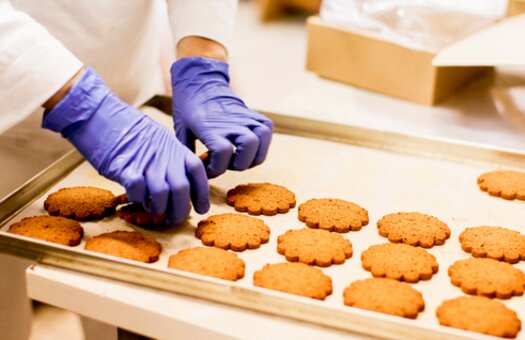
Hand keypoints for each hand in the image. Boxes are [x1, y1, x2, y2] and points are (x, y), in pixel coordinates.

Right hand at [42, 67, 209, 223]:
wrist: (98, 114)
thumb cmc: (126, 126)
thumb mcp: (158, 137)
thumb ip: (171, 157)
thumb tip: (179, 180)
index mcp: (174, 147)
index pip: (198, 172)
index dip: (202, 193)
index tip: (200, 208)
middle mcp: (163, 156)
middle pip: (182, 189)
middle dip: (179, 210)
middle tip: (173, 217)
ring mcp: (145, 162)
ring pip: (162, 195)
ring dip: (157, 208)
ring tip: (152, 208)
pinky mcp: (124, 168)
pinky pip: (137, 192)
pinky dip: (137, 199)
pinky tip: (133, 197)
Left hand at [171, 57, 273, 177]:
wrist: (201, 83)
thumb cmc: (188, 110)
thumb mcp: (181, 132)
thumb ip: (188, 155)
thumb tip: (194, 175)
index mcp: (210, 126)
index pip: (222, 153)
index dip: (215, 168)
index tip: (207, 168)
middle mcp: (231, 122)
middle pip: (247, 148)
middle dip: (237, 164)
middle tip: (225, 162)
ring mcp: (245, 117)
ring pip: (260, 142)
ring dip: (251, 157)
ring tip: (239, 157)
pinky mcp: (254, 115)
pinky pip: (266, 132)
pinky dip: (262, 144)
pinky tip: (249, 148)